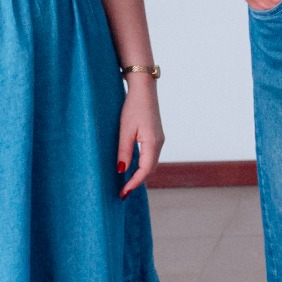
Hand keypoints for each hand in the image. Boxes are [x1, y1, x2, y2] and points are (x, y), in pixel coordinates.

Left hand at [118, 77, 164, 198]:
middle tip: (122, 192)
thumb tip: (122, 171)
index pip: (145, 171)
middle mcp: (159, 143)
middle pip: (150, 170)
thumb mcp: (125, 129)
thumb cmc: (133, 106)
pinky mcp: (155, 136)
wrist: (144, 88)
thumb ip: (124, 151)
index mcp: (153, 143)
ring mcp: (159, 139)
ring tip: (126, 183)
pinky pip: (150, 156)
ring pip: (151, 163)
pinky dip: (142, 166)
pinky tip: (132, 167)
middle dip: (137, 182)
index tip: (123, 193)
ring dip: (140, 174)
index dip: (134, 183)